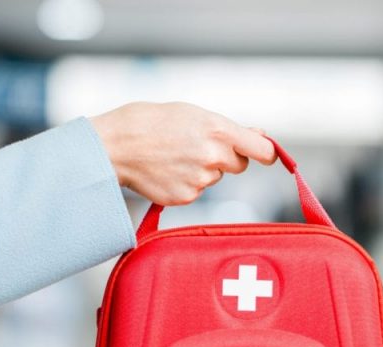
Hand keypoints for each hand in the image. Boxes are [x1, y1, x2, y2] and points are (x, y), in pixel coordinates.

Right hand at [89, 102, 275, 205]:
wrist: (116, 146)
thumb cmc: (152, 122)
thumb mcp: (193, 114)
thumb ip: (229, 128)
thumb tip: (260, 135)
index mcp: (218, 130)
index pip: (262, 151)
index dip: (266, 153)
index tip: (266, 155)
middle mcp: (213, 156)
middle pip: (239, 165)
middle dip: (226, 158)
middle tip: (197, 146)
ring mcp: (200, 180)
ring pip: (215, 178)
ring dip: (202, 169)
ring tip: (173, 156)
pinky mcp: (187, 197)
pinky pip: (197, 191)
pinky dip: (186, 183)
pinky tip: (167, 170)